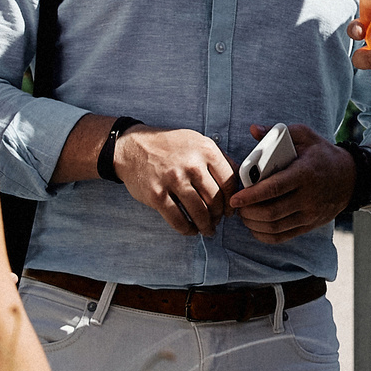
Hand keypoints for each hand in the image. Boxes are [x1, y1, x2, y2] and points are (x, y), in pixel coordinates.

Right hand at [113, 123, 235, 235]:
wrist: (132, 147)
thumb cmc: (167, 145)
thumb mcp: (197, 141)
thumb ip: (218, 158)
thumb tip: (238, 179)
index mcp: (205, 150)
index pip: (229, 181)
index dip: (232, 200)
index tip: (231, 209)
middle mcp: (191, 165)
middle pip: (215, 199)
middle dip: (219, 215)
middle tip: (218, 221)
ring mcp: (173, 180)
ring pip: (199, 212)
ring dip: (206, 225)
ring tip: (207, 230)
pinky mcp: (157, 195)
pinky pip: (177, 219)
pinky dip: (187, 229)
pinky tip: (191, 230)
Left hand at [229, 124, 356, 243]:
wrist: (351, 177)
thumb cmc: (322, 155)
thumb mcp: (305, 136)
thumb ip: (277, 132)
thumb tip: (254, 129)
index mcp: (305, 173)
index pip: (274, 188)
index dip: (252, 195)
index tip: (235, 199)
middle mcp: (308, 197)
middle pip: (272, 212)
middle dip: (248, 212)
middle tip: (236, 206)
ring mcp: (310, 214)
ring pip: (275, 227)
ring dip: (254, 224)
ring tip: (244, 214)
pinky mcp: (309, 225)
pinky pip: (282, 237)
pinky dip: (264, 235)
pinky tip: (255, 226)